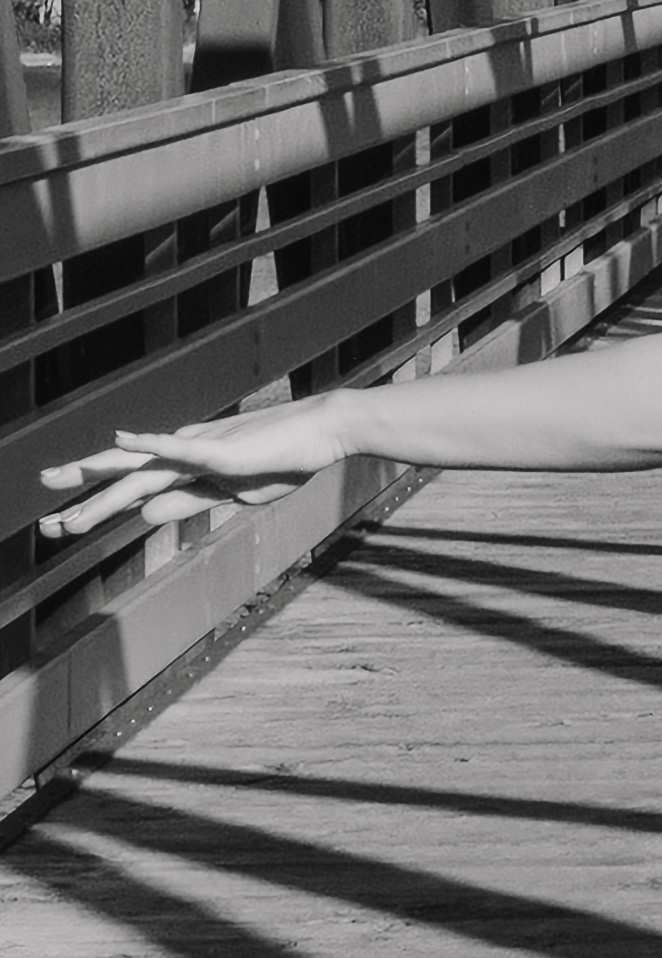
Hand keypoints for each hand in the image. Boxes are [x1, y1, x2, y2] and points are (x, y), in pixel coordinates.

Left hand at [39, 396, 350, 538]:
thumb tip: (141, 515)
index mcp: (185, 467)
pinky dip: (149, 444)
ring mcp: (200, 448)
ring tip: (64, 494)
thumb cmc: (281, 462)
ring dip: (102, 483)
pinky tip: (121, 439)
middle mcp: (182, 453)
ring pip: (142, 470)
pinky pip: (179, 448)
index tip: (58, 523)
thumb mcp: (231, 495)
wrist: (322, 434)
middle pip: (123, 477)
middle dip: (82, 498)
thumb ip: (187, 502)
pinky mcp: (221, 449)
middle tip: (43, 522)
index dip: (94, 506)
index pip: (131, 490)